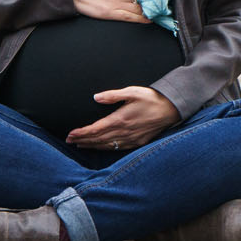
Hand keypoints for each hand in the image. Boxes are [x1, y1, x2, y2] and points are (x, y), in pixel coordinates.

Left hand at [65, 86, 179, 150]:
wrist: (171, 109)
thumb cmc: (151, 98)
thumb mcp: (131, 91)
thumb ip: (112, 95)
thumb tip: (96, 97)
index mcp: (121, 119)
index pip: (96, 129)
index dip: (82, 133)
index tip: (71, 134)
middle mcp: (124, 132)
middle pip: (98, 139)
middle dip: (83, 140)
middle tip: (69, 140)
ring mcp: (131, 139)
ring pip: (107, 145)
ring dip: (92, 145)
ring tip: (80, 144)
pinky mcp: (137, 142)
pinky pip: (117, 148)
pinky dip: (105, 148)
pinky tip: (100, 146)